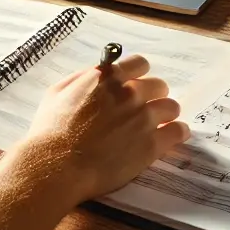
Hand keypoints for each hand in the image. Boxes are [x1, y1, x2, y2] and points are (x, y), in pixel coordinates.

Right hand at [27, 54, 188, 203]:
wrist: (56, 165)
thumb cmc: (50, 130)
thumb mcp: (58, 92)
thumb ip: (82, 78)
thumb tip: (98, 73)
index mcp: (108, 77)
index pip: (140, 64)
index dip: (139, 74)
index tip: (138, 83)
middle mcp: (130, 93)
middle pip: (159, 85)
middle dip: (154, 95)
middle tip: (147, 107)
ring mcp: (142, 118)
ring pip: (171, 107)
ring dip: (167, 113)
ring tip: (163, 122)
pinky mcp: (150, 145)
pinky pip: (177, 132)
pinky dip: (178, 132)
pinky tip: (177, 134)